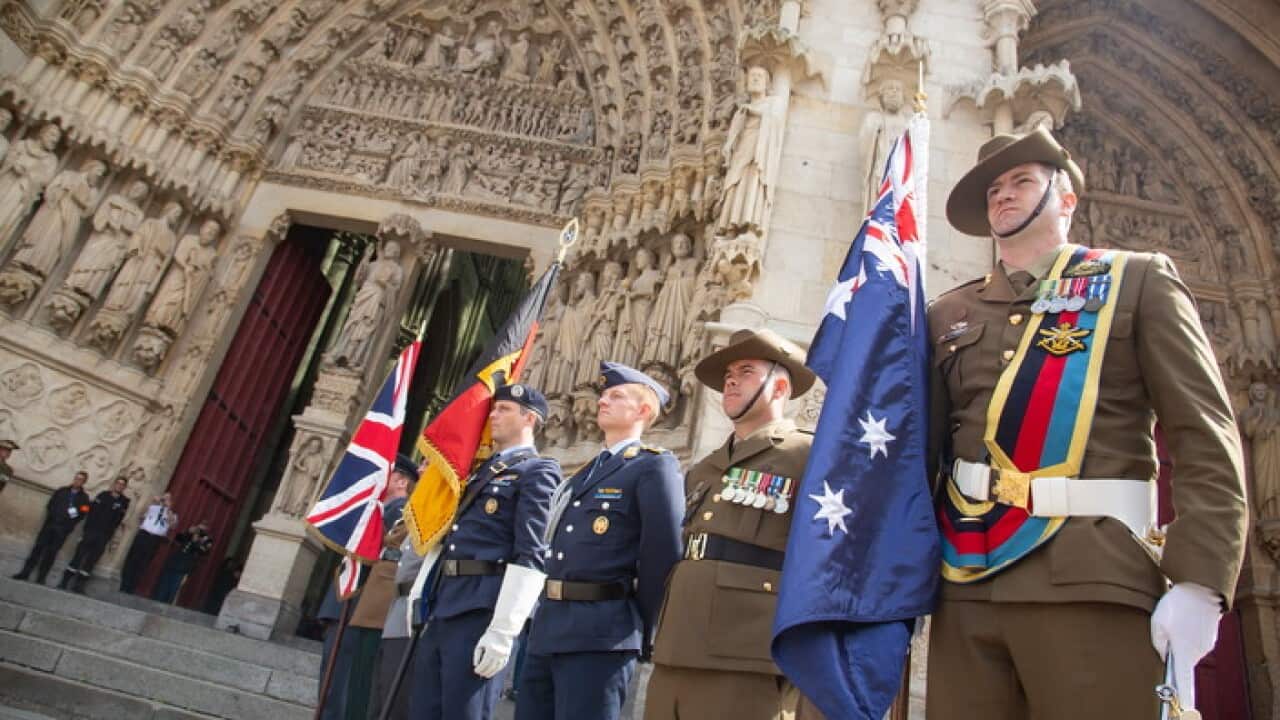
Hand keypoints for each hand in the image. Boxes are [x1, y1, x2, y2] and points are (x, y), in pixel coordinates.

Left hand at [472, 628, 515, 677]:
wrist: (502, 631)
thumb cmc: (489, 637)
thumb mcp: (480, 644)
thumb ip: (477, 654)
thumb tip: (475, 665)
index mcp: (490, 650)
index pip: (484, 663)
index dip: (479, 668)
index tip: (475, 671)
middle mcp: (498, 654)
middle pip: (490, 667)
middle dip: (484, 672)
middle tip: (480, 674)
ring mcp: (503, 655)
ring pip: (497, 668)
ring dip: (491, 673)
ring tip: (486, 675)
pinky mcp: (507, 656)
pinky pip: (502, 665)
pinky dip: (498, 669)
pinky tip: (493, 671)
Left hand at [1151, 582, 1221, 708]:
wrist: (1201, 589)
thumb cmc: (1177, 605)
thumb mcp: (1157, 622)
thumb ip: (1158, 642)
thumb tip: (1163, 653)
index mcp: (1184, 651)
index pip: (1184, 679)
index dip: (1183, 692)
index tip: (1184, 705)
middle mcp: (1198, 652)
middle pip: (1182, 659)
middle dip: (1173, 649)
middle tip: (1168, 629)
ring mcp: (1205, 645)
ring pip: (1187, 648)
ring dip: (1181, 639)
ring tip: (1177, 620)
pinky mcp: (1209, 637)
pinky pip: (1195, 640)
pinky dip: (1188, 633)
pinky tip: (1184, 619)